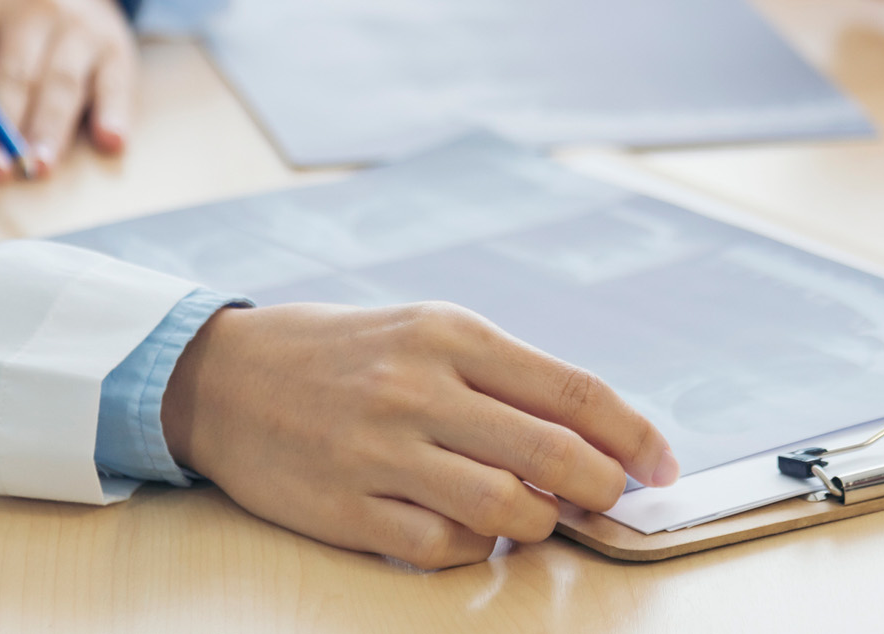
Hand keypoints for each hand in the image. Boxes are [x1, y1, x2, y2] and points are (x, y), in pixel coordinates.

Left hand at [0, 0, 136, 180]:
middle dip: (1, 124)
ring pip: (63, 81)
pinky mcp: (115, 45)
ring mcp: (78, 24)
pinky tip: (109, 142)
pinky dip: (115, 112)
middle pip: (13, 69)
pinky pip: (116, 82)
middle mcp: (32, 3)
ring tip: (38, 168)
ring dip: (51, 128)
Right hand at [162, 302, 679, 570]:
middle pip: (554, 455)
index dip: (634, 435)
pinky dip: (476, 549)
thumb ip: (503, 378)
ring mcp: (382, 452)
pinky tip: (471, 531)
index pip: (574, 389)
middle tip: (607, 500)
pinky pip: (445, 548)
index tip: (662, 465)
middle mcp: (420, 388)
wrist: (221, 377)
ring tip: (532, 514)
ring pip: (509, 510)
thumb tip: (595, 436)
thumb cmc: (340, 353)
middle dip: (602, 489)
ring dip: (540, 524)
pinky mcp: (349, 509)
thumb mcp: (424, 333)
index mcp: (450, 334)